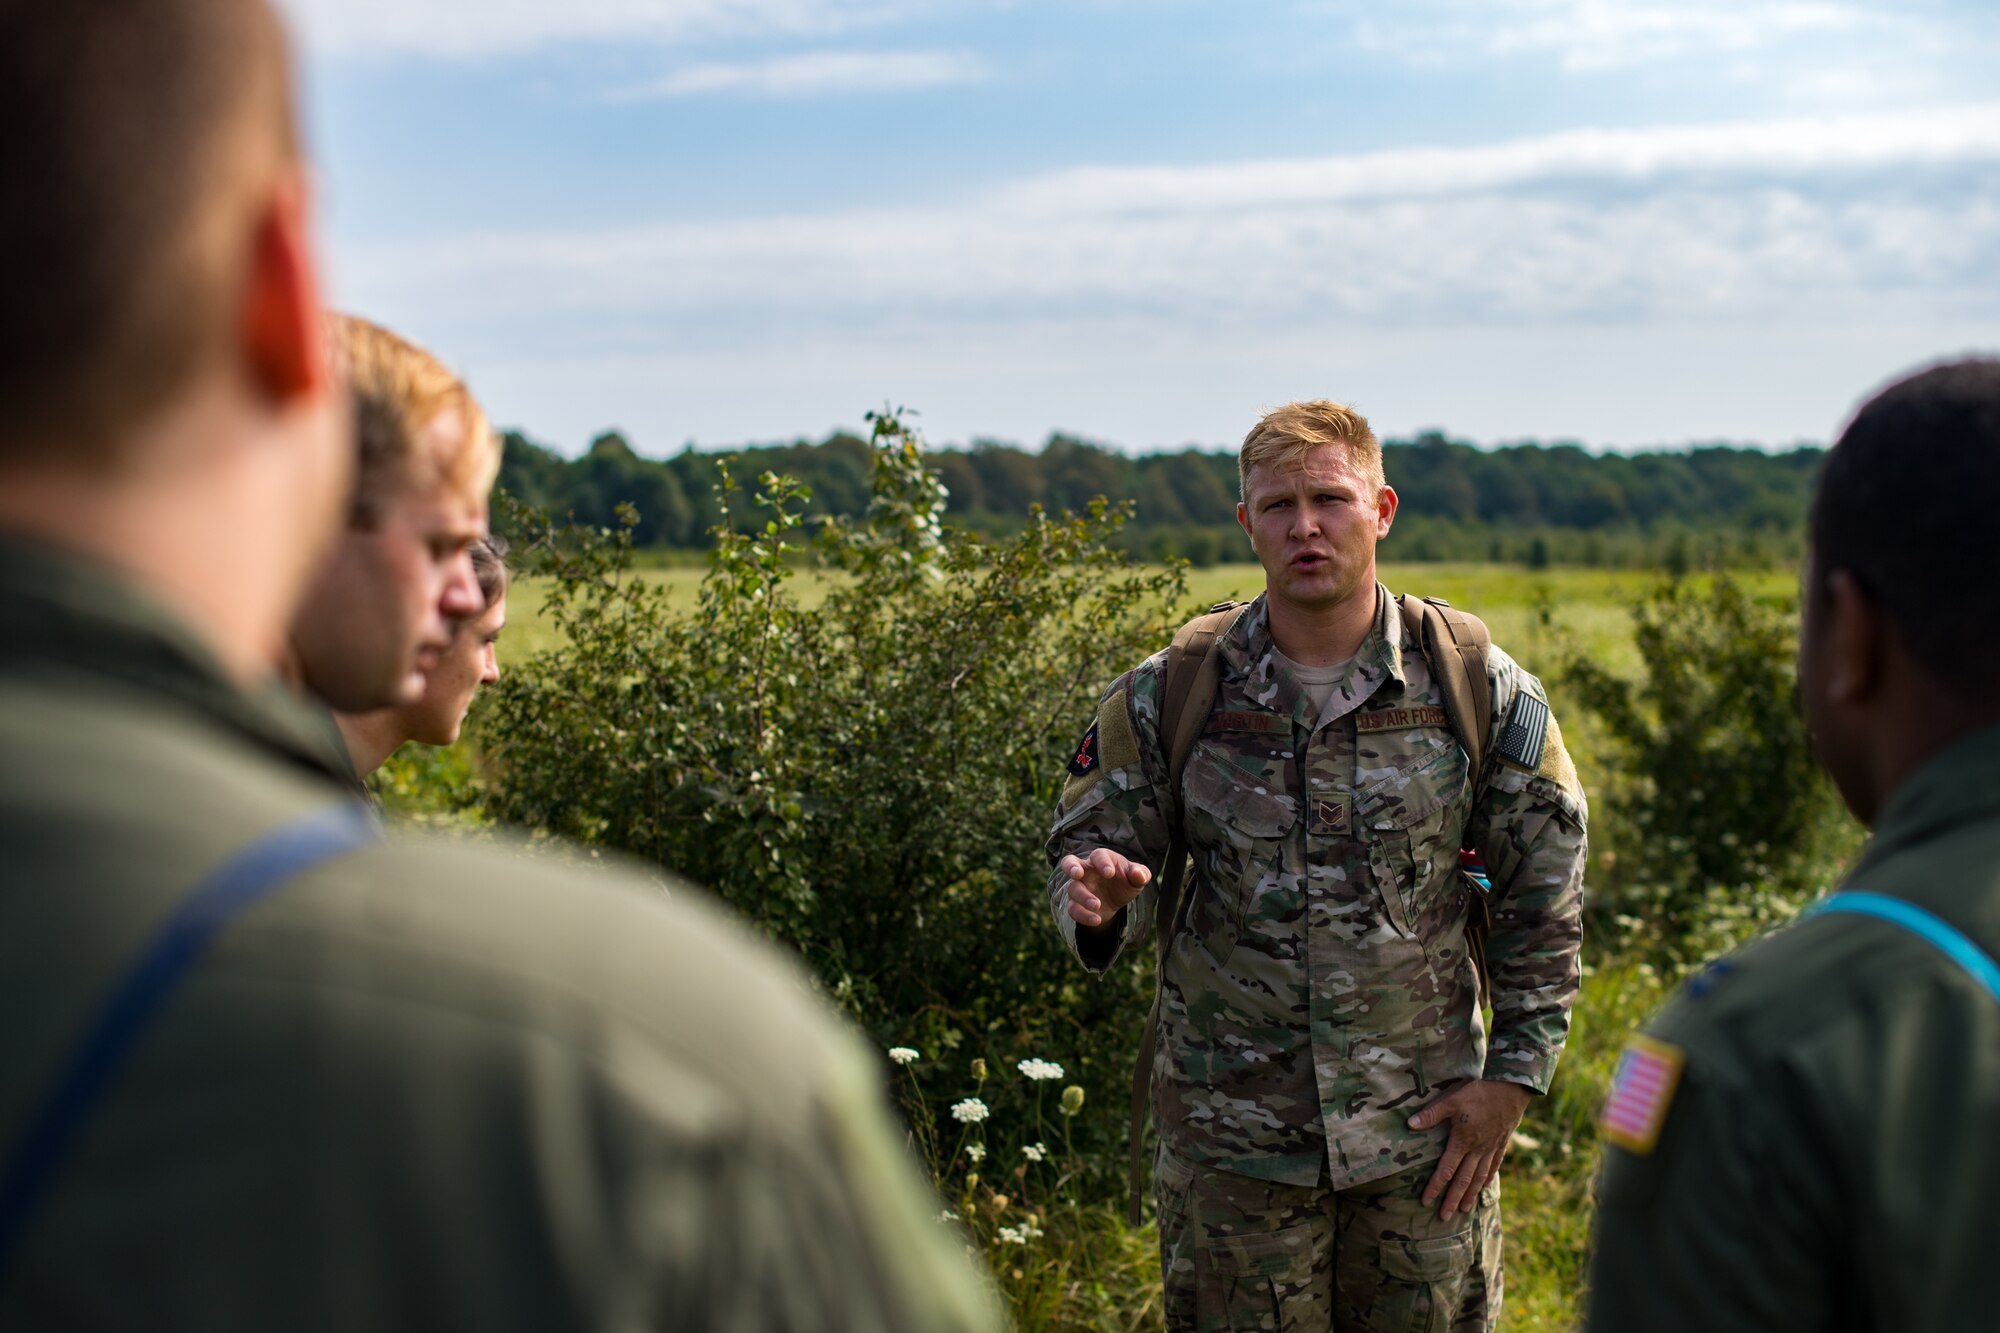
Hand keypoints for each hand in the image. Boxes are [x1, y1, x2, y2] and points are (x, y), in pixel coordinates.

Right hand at [1059, 849, 1151, 929]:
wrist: (1117, 900)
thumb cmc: (1125, 881)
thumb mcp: (1137, 878)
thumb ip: (1140, 874)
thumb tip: (1139, 874)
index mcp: (1101, 859)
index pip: (1098, 855)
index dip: (1102, 863)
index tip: (1110, 874)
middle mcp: (1086, 871)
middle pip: (1069, 862)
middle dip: (1071, 867)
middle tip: (1077, 874)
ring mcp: (1079, 887)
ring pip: (1072, 888)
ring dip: (1083, 897)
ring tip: (1097, 905)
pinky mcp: (1076, 903)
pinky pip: (1073, 908)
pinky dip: (1083, 915)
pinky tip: (1097, 920)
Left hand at [1407, 1079, 1533, 1218]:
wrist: (1510, 1090)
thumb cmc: (1479, 1093)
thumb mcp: (1451, 1100)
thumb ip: (1431, 1115)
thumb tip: (1410, 1125)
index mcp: (1462, 1142)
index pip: (1445, 1171)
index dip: (1435, 1187)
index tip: (1426, 1202)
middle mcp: (1477, 1150)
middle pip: (1463, 1180)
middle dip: (1453, 1199)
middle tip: (1445, 1217)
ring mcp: (1491, 1148)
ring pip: (1479, 1177)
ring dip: (1470, 1194)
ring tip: (1465, 1210)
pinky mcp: (1501, 1143)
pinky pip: (1494, 1165)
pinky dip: (1488, 1178)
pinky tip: (1485, 1186)